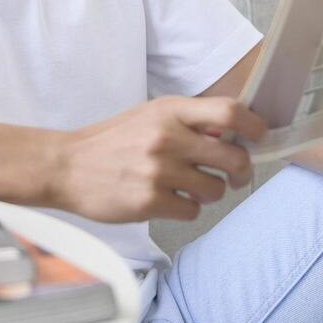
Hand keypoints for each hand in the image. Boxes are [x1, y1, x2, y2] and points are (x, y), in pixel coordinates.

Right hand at [50, 95, 268, 223]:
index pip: (230, 112)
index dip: (254, 126)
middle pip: (234, 157)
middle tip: (234, 175)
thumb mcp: (148, 116)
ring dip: (210, 193)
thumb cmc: (109, 142)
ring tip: (188, 187)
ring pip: (216, 189)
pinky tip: (168, 200)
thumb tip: (231, 135)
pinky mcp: (150, 201)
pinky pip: (193, 211)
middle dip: (241, 171)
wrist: (65, 166)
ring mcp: (158, 171)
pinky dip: (186, 208)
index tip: (258, 137)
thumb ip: (187, 122)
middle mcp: (167, 138)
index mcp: (169, 111)